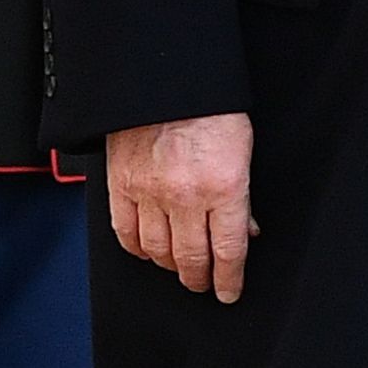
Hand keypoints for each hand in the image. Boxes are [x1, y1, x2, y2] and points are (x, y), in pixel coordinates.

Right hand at [108, 112, 257, 296]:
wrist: (166, 76)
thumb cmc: (209, 106)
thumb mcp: (243, 149)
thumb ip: (242, 195)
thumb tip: (246, 229)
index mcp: (224, 186)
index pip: (228, 251)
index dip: (229, 279)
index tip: (229, 291)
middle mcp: (186, 196)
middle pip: (192, 259)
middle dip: (199, 279)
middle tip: (203, 284)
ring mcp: (149, 192)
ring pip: (158, 251)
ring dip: (170, 266)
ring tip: (179, 268)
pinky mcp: (121, 185)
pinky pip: (126, 232)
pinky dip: (138, 248)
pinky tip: (148, 251)